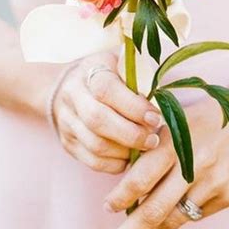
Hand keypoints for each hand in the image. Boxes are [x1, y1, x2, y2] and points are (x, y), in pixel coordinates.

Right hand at [52, 51, 162, 173]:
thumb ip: (139, 77)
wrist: (67, 85)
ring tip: (145, 148)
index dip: (133, 106)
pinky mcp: (68, 142)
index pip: (106, 89)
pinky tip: (130, 156)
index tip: (156, 117)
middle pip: (97, 120)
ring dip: (125, 151)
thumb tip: (161, 101)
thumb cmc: (107, 72)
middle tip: (154, 140)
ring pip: (95, 145)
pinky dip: (116, 164)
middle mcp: (73, 95)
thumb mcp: (122, 64)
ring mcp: (67, 121)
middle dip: (131, 134)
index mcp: (89, 71)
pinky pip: (93, 162)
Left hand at [99, 91, 228, 228]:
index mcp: (176, 141)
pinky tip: (170, 217)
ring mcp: (216, 182)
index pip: (140, 178)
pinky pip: (196, 214)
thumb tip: (127, 189)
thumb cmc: (202, 120)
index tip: (107, 208)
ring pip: (175, 218)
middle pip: (155, 209)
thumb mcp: (174, 124)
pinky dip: (179, 217)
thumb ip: (152, 153)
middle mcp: (196, 164)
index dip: (120, 197)